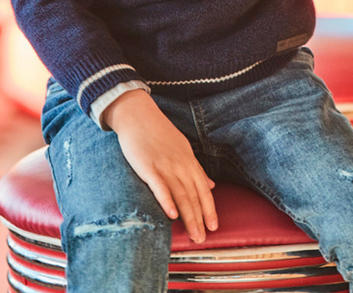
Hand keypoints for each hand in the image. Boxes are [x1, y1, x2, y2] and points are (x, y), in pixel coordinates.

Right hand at [103, 89, 217, 242]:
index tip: (214, 226)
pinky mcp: (148, 166)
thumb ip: (195, 168)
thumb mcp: (182, 148)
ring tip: (193, 234)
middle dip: (199, 219)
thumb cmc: (158, 132)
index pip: (203, 189)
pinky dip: (167, 201)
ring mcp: (165, 165)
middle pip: (193, 195)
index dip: (209, 208)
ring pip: (180, 194)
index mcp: (189, 160)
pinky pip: (160, 186)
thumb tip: (211, 185)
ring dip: (188, 216)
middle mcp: (180, 164)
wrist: (138, 114)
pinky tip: (172, 215)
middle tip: (202, 239)